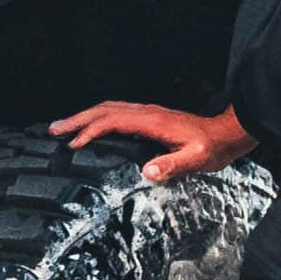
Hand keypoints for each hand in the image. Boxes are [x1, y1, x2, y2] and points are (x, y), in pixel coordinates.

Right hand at [50, 100, 253, 186]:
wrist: (227, 134)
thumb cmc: (213, 147)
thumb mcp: (196, 160)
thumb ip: (172, 166)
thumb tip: (146, 171)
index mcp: (152, 121)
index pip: (112, 121)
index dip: (90, 131)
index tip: (73, 144)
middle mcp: (147, 113)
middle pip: (103, 109)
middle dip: (76, 119)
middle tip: (53, 130)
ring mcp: (147, 113)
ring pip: (108, 108)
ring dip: (84, 116)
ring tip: (63, 127)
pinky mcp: (150, 118)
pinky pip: (116, 112)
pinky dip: (97, 117)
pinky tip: (92, 127)